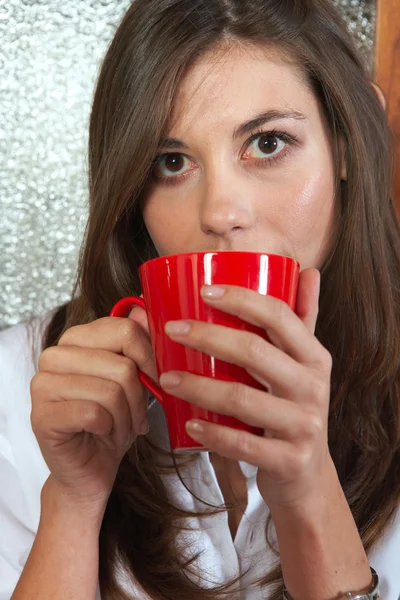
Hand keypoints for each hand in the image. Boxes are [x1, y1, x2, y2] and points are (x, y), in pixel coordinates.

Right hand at [30, 307, 157, 516]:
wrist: (92, 468)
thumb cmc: (113, 421)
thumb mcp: (134, 378)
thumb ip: (137, 342)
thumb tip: (142, 307)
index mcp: (77, 339)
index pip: (124, 329)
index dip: (150, 357)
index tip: (157, 380)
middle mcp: (55, 355)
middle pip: (122, 364)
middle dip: (139, 396)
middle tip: (136, 414)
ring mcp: (43, 384)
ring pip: (111, 391)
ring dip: (126, 416)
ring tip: (120, 426)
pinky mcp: (41, 415)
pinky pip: (95, 414)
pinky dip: (109, 429)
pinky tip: (103, 434)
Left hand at [159, 269, 333, 510]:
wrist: (307, 476)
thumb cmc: (294, 409)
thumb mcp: (305, 365)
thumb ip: (304, 319)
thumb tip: (309, 271)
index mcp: (314, 357)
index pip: (278, 316)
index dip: (240, 299)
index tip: (203, 291)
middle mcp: (313, 387)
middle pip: (254, 352)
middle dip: (207, 336)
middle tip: (172, 330)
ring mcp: (303, 424)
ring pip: (242, 398)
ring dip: (198, 386)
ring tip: (166, 377)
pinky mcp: (289, 459)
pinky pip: (242, 444)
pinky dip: (212, 432)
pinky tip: (188, 422)